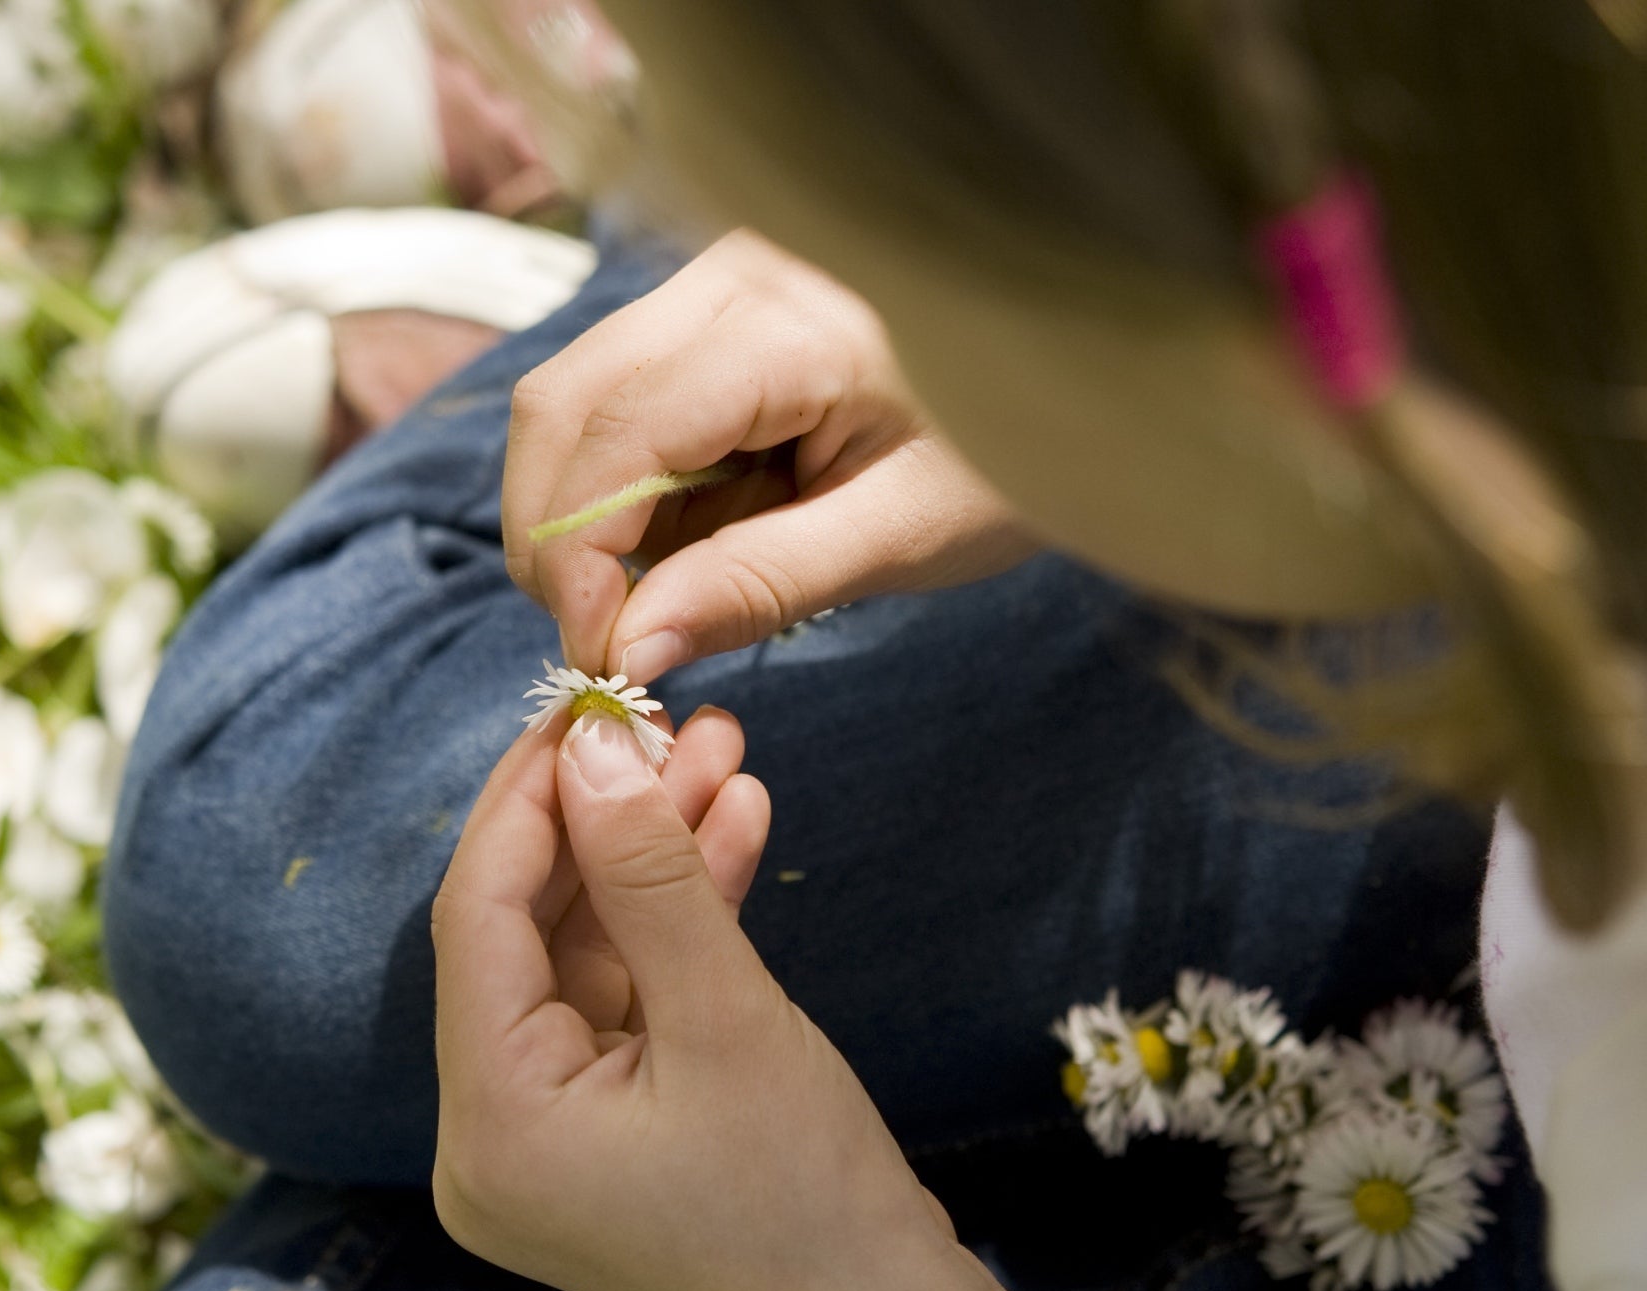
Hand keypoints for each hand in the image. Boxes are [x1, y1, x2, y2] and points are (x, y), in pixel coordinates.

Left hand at [430, 705, 969, 1290]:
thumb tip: (591, 744)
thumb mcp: (726, 1015)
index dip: (530, 798)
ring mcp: (542, 1146)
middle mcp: (487, 1142)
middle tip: (669, 716)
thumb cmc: (811, 1199)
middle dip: (602, 818)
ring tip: (722, 748)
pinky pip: (618, 1005)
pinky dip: (670, 929)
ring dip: (648, 859)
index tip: (587, 700)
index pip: (475, 918)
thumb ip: (647, 873)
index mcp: (489, 1126)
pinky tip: (732, 829)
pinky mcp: (600, 1140)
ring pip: (580, 959)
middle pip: (523, 933)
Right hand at [503, 231, 1037, 678]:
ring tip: (679, 586)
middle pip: (562, 404)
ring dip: (591, 513)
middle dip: (559, 539)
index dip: (575, 558)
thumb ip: (757, 586)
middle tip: (616, 642)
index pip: (610, 435)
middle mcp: (729, 274)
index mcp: (788, 325)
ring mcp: (715, 278)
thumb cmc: (1016, 455)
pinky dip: (629, 484)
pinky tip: (704, 529)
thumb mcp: (901, 537)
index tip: (604, 660)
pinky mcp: (715, 304)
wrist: (1088, 373)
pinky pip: (621, 398)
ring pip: (575, 400)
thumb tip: (627, 647)